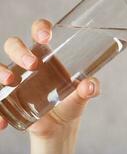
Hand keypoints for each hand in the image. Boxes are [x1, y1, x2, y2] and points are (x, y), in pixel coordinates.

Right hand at [0, 19, 99, 138]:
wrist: (61, 126)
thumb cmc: (71, 102)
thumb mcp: (82, 95)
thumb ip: (90, 88)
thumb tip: (89, 86)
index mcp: (48, 56)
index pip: (39, 33)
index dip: (40, 28)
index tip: (46, 37)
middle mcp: (29, 63)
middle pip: (14, 45)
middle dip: (20, 51)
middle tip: (33, 64)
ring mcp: (16, 79)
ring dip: (0, 71)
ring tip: (11, 82)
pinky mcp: (8, 97)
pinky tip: (2, 123)